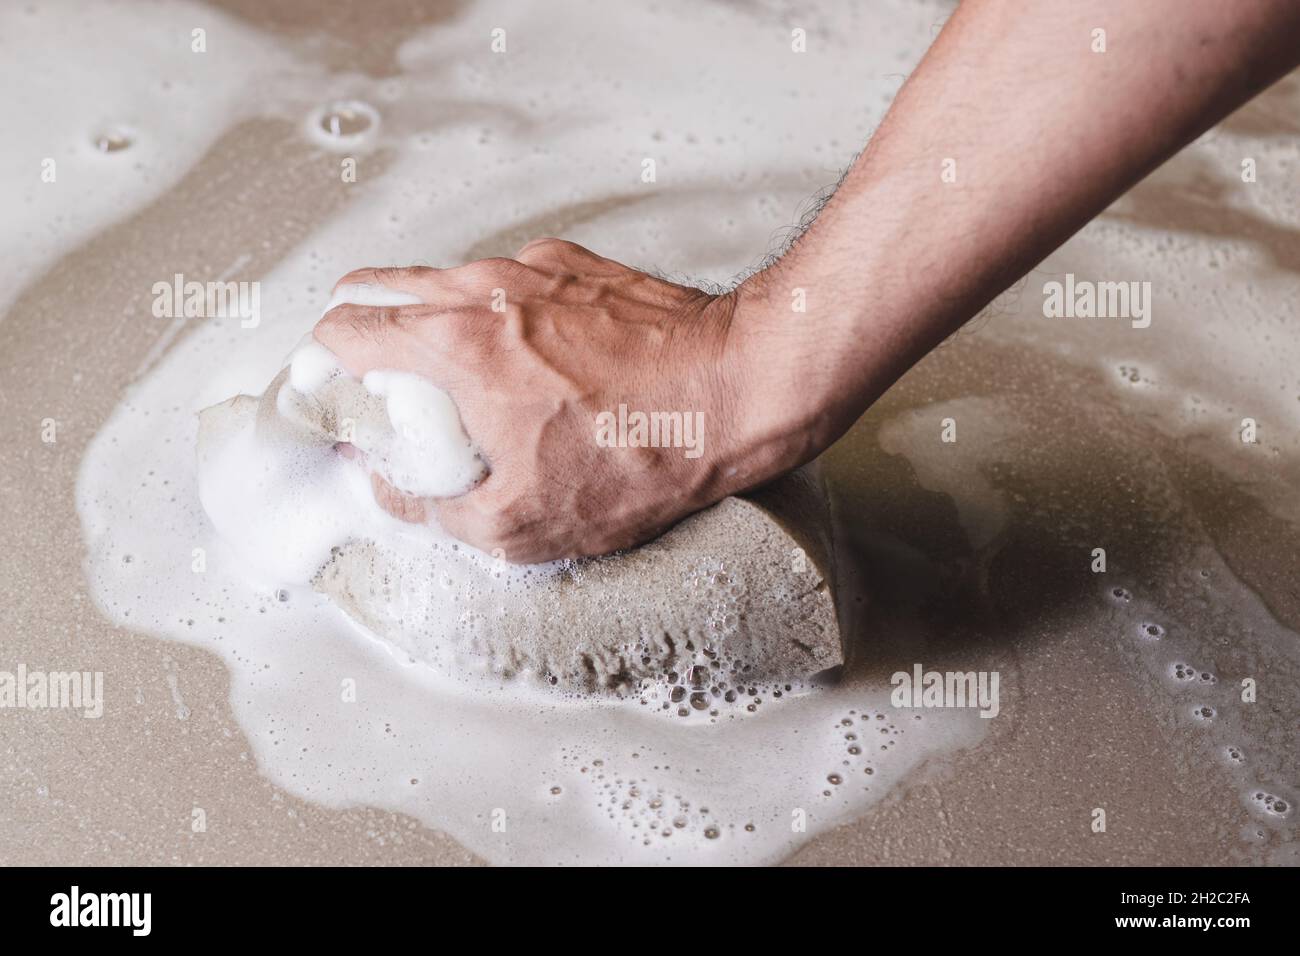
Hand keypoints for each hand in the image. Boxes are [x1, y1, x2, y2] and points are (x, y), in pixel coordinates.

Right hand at [314, 239, 801, 561]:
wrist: (738, 388)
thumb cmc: (644, 451)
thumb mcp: (524, 524)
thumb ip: (434, 511)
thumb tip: (390, 489)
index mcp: (453, 345)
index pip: (342, 327)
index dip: (325, 368)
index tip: (340, 400)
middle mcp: (481, 288)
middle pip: (378, 288)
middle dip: (365, 338)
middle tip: (391, 393)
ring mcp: (530, 268)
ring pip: (443, 283)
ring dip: (432, 327)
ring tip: (468, 386)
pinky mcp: (574, 264)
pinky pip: (506, 284)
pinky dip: (496, 318)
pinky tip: (536, 364)